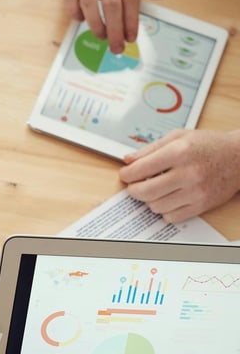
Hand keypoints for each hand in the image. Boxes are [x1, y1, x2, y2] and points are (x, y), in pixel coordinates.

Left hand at [120, 129, 239, 222]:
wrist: (238, 158)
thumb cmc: (209, 145)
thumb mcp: (179, 137)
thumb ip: (151, 149)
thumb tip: (128, 160)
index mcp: (179, 152)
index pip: (140, 169)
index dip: (127, 175)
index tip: (126, 175)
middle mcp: (187, 173)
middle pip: (144, 191)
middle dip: (134, 190)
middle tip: (135, 185)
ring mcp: (195, 191)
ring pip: (155, 206)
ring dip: (150, 200)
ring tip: (156, 189)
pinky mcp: (201, 205)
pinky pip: (171, 216)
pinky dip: (165, 210)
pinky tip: (169, 198)